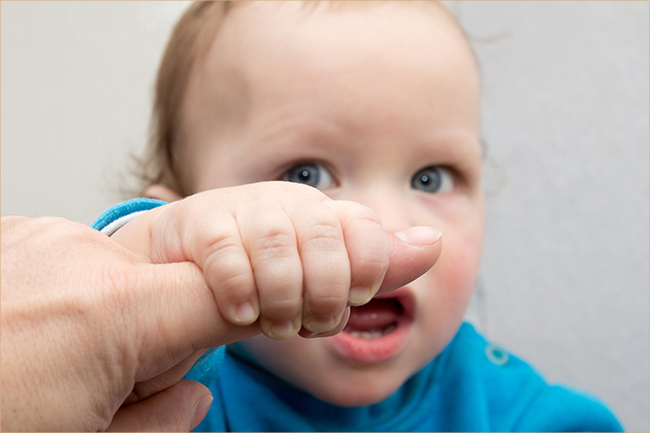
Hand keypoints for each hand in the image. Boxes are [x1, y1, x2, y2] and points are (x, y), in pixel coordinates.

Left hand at [1, 216, 221, 430]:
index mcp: (114, 310)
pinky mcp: (13, 233)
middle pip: (168, 288)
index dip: (237, 322)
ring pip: (120, 273)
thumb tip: (192, 397)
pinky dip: (68, 294)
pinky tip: (26, 332)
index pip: (219, 299)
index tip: (235, 339)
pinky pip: (73, 261)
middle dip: (156, 330)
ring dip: (109, 310)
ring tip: (51, 357)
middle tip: (104, 382)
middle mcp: (81, 254)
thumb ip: (162, 422)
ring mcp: (43, 237)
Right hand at [113, 181, 441, 339]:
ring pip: (277, 243)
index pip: (365, 228)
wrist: (197, 255)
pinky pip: (225, 250)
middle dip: (326, 291)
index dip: (371, 267)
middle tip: (314, 327)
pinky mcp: (203, 221)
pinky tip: (241, 312)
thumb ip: (378, 265)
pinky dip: (238, 286)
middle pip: (324, 236)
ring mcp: (246, 209)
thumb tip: (435, 243)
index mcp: (327, 214)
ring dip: (283, 296)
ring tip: (278, 325)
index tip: (359, 300)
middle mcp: (290, 203)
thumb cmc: (273, 270)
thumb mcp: (328, 273)